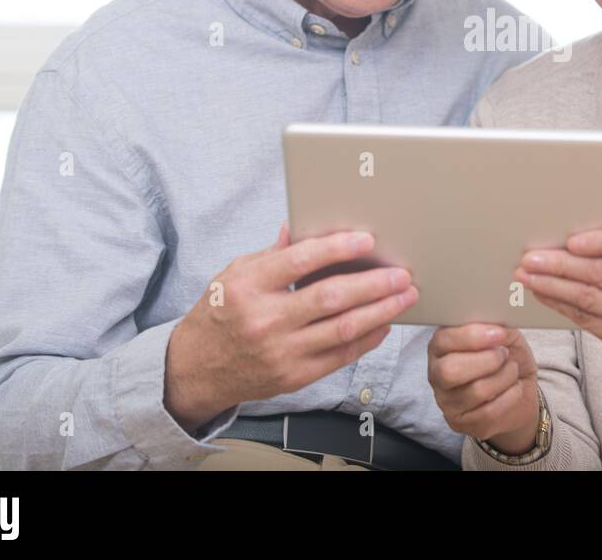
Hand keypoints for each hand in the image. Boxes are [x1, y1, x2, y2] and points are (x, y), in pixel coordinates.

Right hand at [164, 221, 418, 432]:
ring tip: (404, 296)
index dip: (337, 249)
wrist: (196, 369)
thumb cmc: (220, 313)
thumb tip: (301, 224)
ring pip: (342, 329)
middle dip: (373, 284)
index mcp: (248, 287)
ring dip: (381, 311)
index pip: (299, 261)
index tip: (367, 240)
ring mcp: (280, 352)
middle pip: (330, 298)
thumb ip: (273, 253)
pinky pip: (340, 356)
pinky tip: (384, 324)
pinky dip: (367, 339)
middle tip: (402, 273)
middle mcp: (265, 320)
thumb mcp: (234, 273)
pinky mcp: (293, 377)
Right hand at [426, 323, 540, 454]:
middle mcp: (436, 374)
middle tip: (504, 354)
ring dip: (503, 377)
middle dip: (486, 360)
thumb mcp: (505, 335)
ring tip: (512, 370)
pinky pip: (488, 412)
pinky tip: (514, 388)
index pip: (443, 340)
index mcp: (440, 347)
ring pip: (474, 391)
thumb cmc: (506, 357)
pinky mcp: (460, 423)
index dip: (471, 336)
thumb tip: (497, 326)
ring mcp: (446, 402)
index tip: (498, 334)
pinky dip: (509, 397)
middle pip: (450, 370)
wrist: (519, 390)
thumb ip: (498, 327)